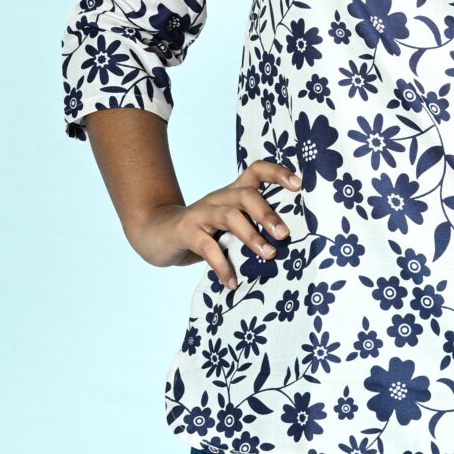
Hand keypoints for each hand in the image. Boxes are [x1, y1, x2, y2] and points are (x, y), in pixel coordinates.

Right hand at [131, 158, 301, 290]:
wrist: (155, 234)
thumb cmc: (201, 232)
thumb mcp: (227, 225)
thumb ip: (251, 228)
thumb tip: (286, 246)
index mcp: (231, 194)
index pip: (255, 171)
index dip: (277, 173)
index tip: (298, 185)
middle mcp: (217, 199)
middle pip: (245, 195)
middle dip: (267, 214)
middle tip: (284, 235)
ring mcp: (200, 214)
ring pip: (229, 216)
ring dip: (251, 236)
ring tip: (269, 255)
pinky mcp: (185, 232)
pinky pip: (207, 247)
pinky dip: (222, 266)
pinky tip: (232, 282)